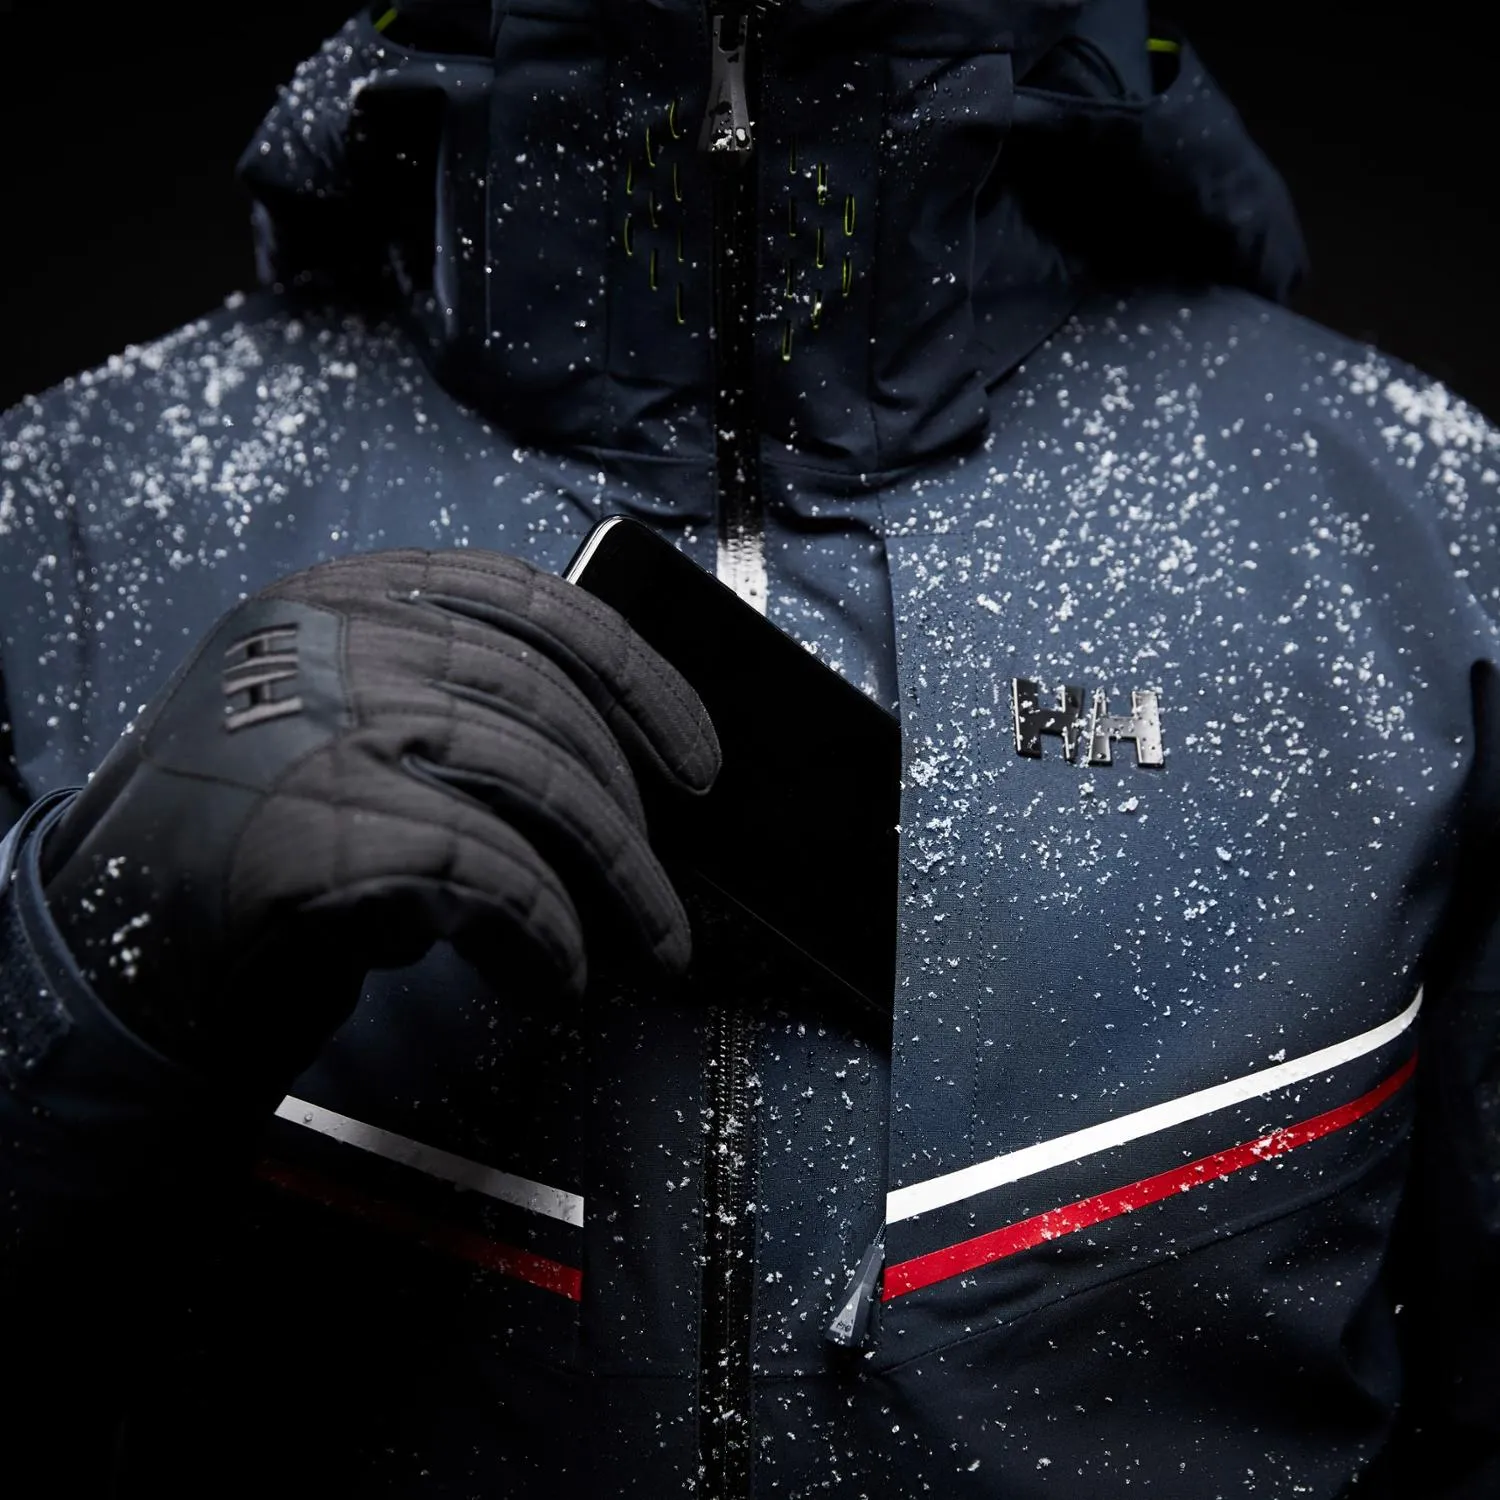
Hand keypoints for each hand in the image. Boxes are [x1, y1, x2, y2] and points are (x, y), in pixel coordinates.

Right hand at [39, 548, 718, 1082]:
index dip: (636, 672)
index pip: (525, 598)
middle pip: (544, 694)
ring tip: (644, 946)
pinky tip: (552, 978)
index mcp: (337, 598)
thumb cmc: (246, 853)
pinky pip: (487, 865)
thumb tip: (609, 779)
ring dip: (616, 877)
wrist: (110, 946)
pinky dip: (546, 931)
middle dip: (633, 810)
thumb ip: (449, 725)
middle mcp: (325, 634)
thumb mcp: (343, 746)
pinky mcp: (312, 814)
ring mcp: (316, 715)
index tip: (695, 752)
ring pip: (534, 771)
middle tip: (669, 896)